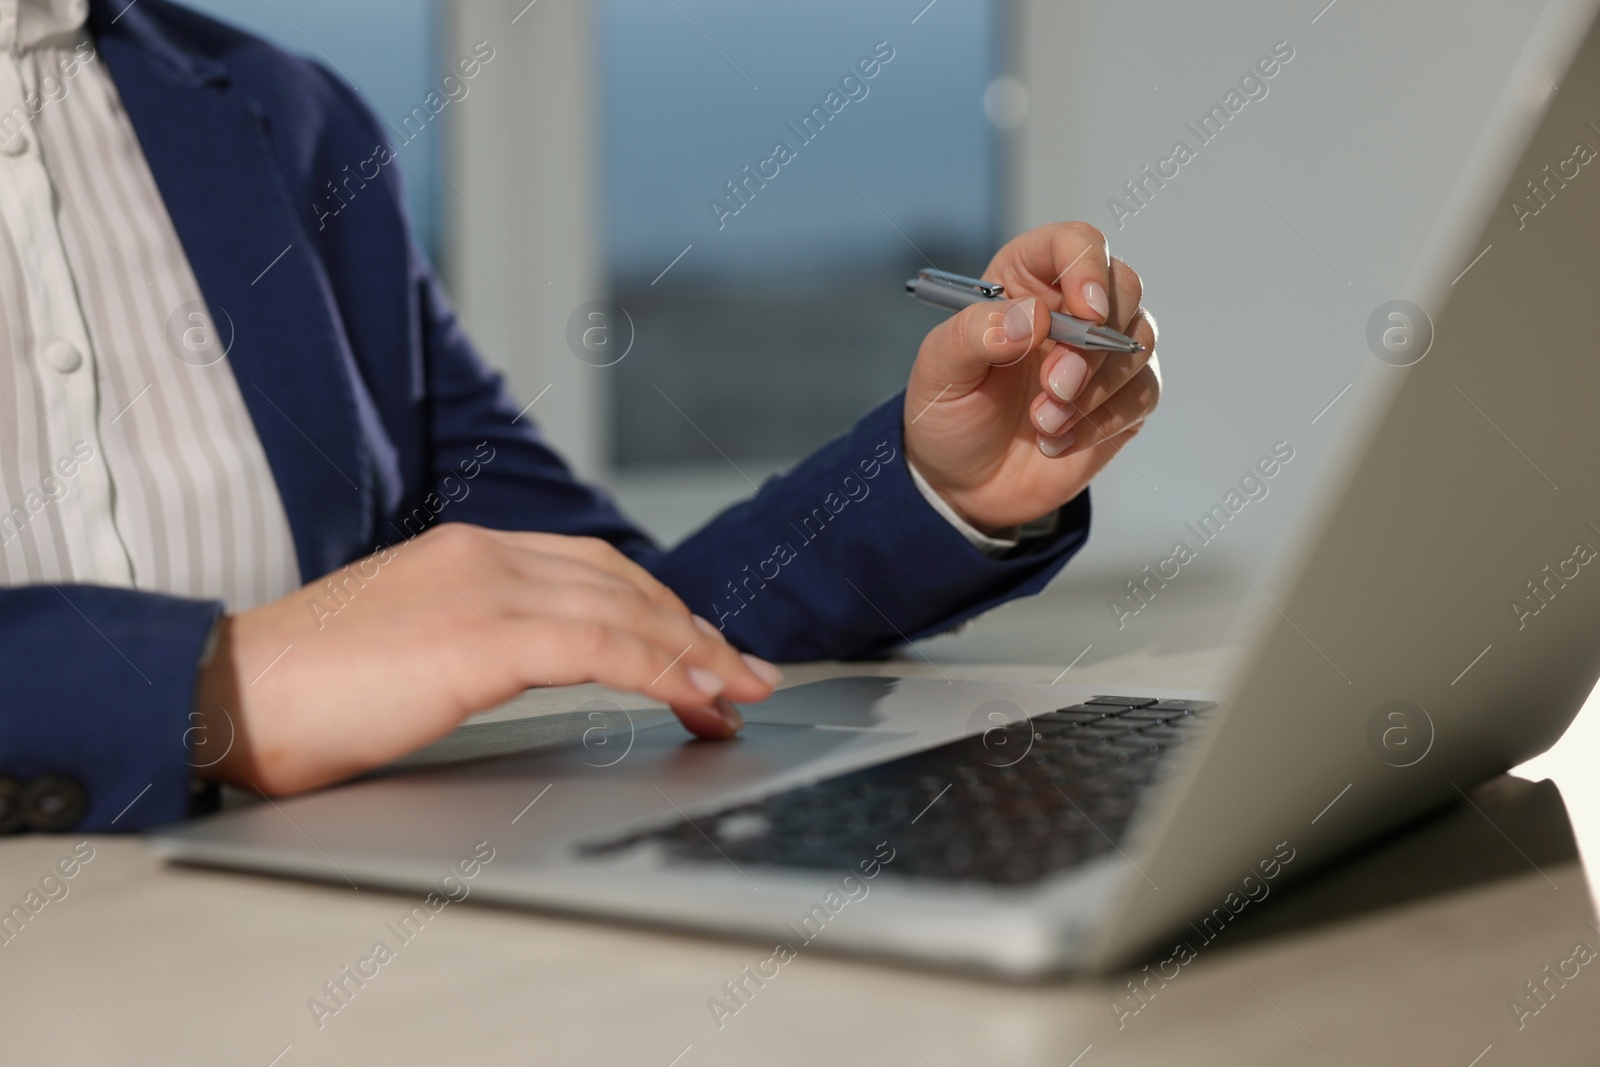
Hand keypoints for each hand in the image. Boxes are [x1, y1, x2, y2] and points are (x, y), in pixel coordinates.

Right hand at [191, 524, 781, 794]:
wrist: (222, 694)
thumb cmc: (300, 691)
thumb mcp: (407, 646)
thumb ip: (471, 639)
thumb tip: (522, 668)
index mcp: (467, 554)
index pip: (594, 572)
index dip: (659, 612)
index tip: (701, 651)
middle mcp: (486, 555)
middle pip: (625, 585)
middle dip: (695, 632)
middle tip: (746, 675)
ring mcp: (486, 587)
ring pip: (628, 611)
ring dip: (697, 653)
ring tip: (740, 692)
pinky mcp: (483, 635)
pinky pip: (604, 648)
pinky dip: (664, 669)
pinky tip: (697, 695)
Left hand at [902, 222, 1160, 532]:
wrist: (965, 483)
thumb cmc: (949, 414)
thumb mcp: (938, 371)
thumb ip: (974, 333)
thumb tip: (1030, 317)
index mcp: (1025, 280)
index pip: (1074, 242)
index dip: (1087, 267)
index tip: (1084, 312)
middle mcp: (1072, 307)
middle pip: (1124, 286)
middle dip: (1093, 342)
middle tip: (1053, 386)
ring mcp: (1104, 353)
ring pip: (1139, 343)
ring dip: (1094, 390)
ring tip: (1042, 423)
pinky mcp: (1124, 399)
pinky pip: (1142, 395)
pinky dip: (1101, 423)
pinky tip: (1056, 442)